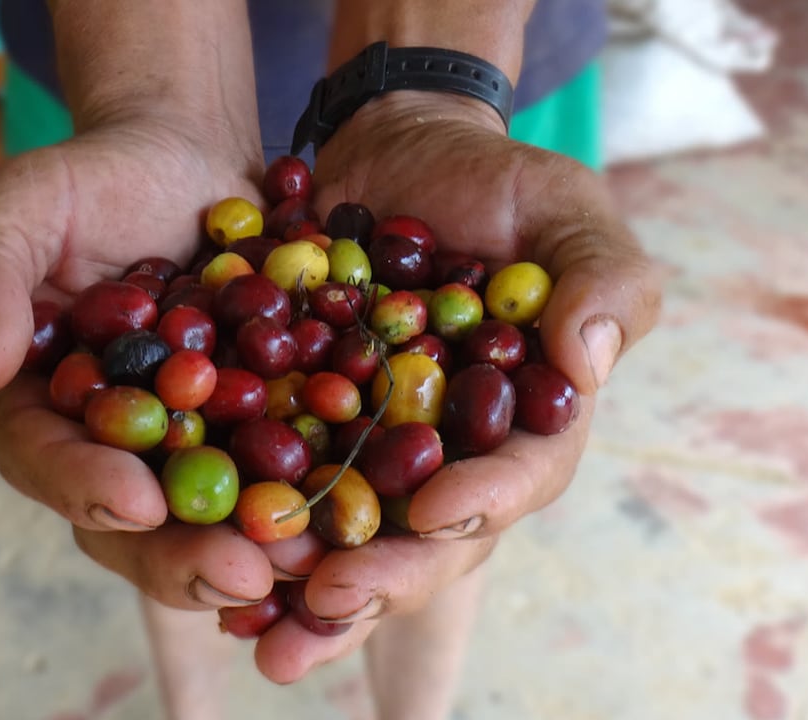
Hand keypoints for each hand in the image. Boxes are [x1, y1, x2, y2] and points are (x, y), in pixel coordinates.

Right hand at [0, 119, 275, 608]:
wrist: (187, 163)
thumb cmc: (95, 179)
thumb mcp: (26, 203)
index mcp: (37, 405)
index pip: (45, 459)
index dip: (86, 486)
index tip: (137, 499)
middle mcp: (108, 445)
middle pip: (131, 520)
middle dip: (181, 555)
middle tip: (240, 573)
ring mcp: (184, 447)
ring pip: (209, 521)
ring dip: (255, 551)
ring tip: (308, 562)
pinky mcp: (251, 434)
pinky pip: (278, 478)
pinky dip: (312, 503)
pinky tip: (353, 524)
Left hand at [251, 92, 662, 681]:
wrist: (395, 155)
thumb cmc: (494, 183)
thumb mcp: (564, 209)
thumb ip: (601, 279)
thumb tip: (585, 363)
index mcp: (526, 420)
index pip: (522, 478)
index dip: (484, 502)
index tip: (435, 511)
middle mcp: (452, 455)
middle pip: (428, 536)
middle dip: (383, 575)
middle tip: (328, 601)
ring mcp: (376, 451)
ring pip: (349, 539)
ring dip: (308, 593)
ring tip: (267, 639)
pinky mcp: (306, 430)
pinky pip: (277, 491)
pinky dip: (246, 535)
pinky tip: (207, 573)